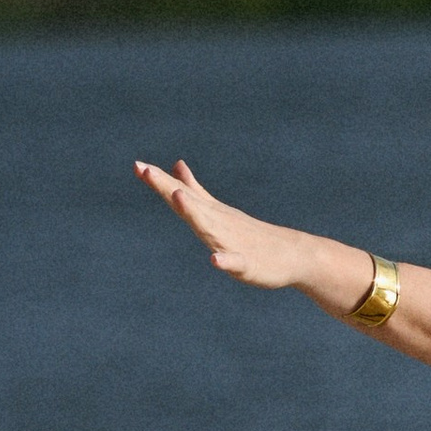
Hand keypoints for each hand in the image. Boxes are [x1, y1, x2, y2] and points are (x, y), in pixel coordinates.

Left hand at [134, 156, 344, 298]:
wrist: (292, 254)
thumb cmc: (251, 234)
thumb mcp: (218, 210)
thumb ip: (195, 189)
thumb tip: (176, 165)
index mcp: (210, 213)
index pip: (181, 194)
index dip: (159, 181)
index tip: (138, 165)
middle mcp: (218, 222)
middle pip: (189, 204)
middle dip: (168, 188)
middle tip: (146, 170)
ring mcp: (232, 242)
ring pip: (209, 227)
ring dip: (193, 212)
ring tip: (179, 197)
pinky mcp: (246, 264)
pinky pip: (234, 262)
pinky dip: (224, 260)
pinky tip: (215, 260)